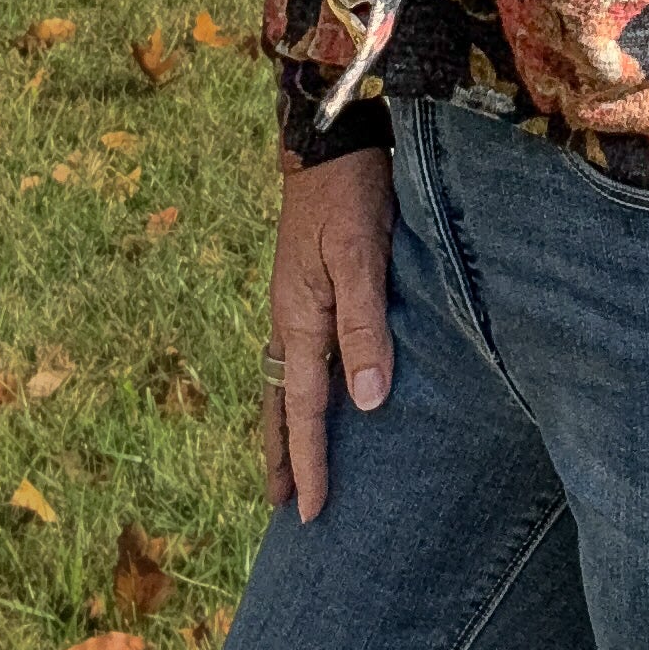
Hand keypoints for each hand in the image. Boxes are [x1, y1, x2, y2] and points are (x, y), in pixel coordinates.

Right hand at [266, 144, 393, 521]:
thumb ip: (365, 325)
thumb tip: (367, 401)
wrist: (329, 136)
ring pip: (286, 380)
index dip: (309, 463)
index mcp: (299, 320)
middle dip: (283, 455)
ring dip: (288, 425)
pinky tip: (316, 388)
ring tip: (289, 462)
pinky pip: (298, 353)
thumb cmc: (349, 193)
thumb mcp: (360, 256)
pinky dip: (299, 387)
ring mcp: (295, 301)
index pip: (305, 411)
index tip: (310, 512)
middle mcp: (290, 318)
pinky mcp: (308, 284)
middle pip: (282, 403)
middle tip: (281, 507)